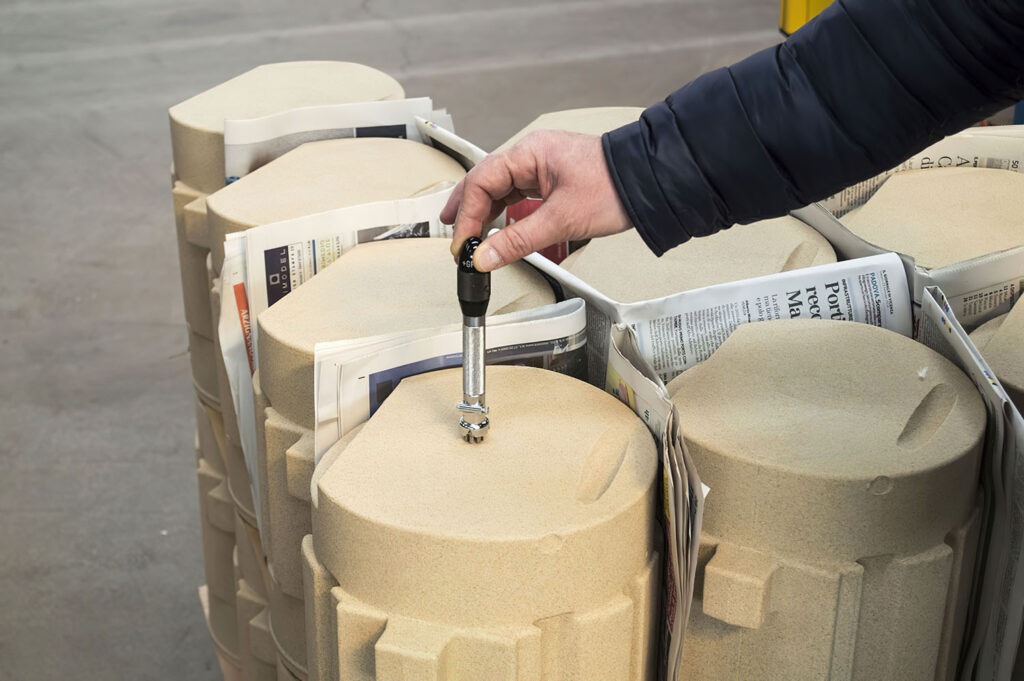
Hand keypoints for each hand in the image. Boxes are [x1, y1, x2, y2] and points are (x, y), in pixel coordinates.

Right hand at [441, 130, 631, 270]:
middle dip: (466, 210)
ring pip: (500, 188)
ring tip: (467, 234)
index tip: (462, 244)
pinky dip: (502, 211)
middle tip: (454, 237)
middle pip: (485, 181)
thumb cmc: (614, 189)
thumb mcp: (561, 221)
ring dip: (482, 211)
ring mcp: (541, 165)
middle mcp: (532, 154)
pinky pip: (517, 193)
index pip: (481, 181)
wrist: (649, 183)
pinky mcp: (552, 178)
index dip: (466, 214)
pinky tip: (494, 225)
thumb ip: (517, 241)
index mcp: (530, 153)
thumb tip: (485, 257)